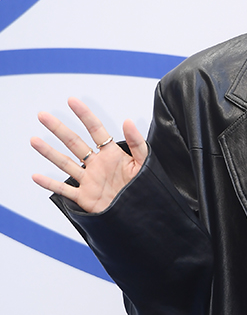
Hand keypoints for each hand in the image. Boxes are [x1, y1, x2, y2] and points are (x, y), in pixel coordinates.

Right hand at [31, 97, 147, 213]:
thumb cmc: (145, 188)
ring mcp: (89, 180)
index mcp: (111, 155)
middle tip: (43, 115)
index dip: (84, 115)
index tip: (72, 101)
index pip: (96, 130)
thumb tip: (128, 121)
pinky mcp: (85, 197)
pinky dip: (50, 184)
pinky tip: (37, 176)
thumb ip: (136, 143)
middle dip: (58, 129)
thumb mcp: (144, 163)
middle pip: (74, 143)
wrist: (142, 214)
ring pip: (65, 163)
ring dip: (49, 152)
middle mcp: (97, 165)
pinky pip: (64, 190)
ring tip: (34, 140)